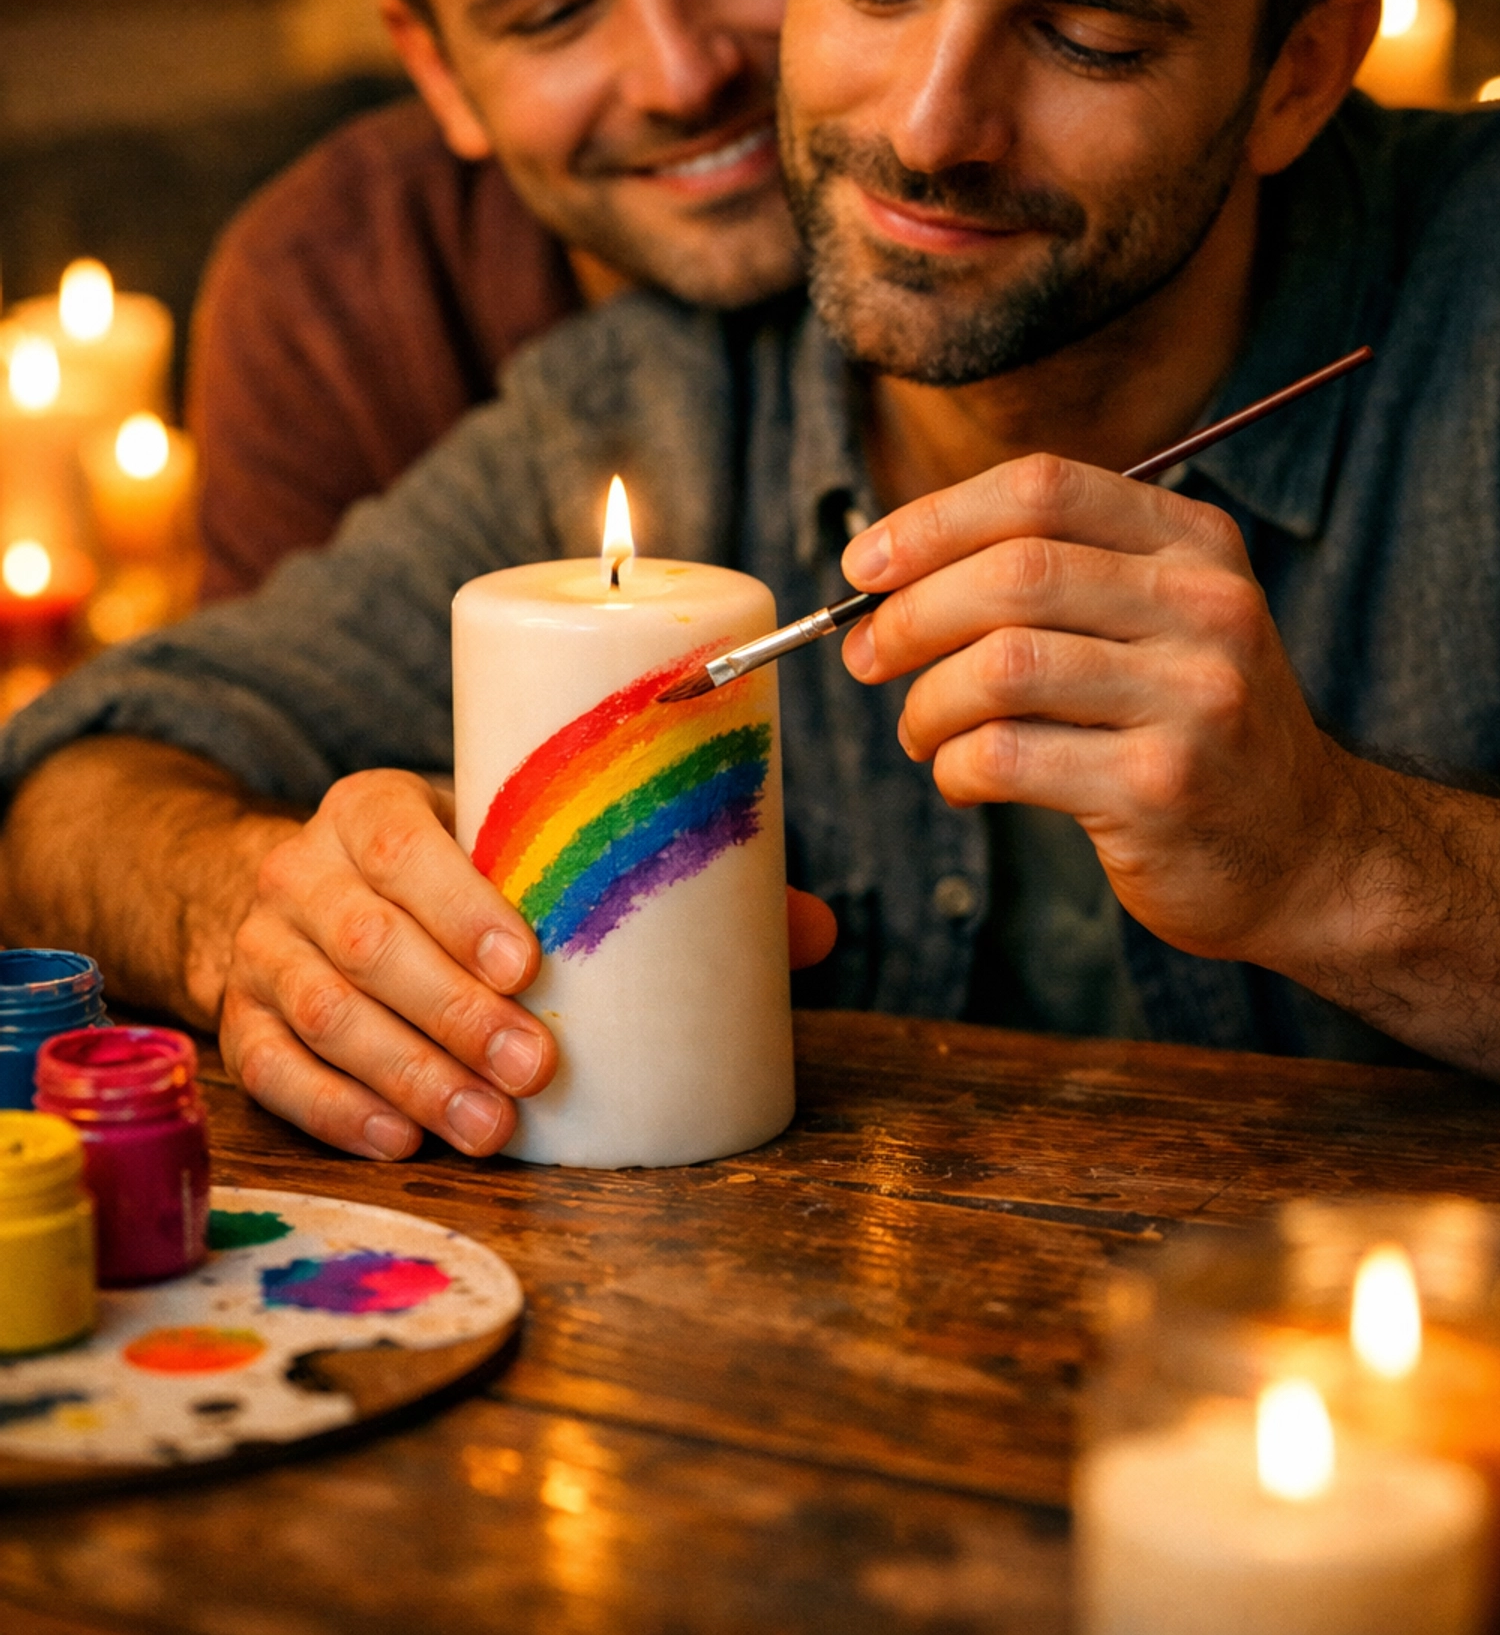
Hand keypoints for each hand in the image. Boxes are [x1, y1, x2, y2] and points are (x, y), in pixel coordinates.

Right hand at [221, 769, 838, 1159]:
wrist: (303, 884)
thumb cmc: (445, 866)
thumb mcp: (516, 842)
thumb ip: (641, 879)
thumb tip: (813, 931)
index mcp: (372, 807)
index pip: (398, 840)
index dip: (458, 900)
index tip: (530, 959)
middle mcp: (303, 871)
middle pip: (365, 942)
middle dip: (454, 1011)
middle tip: (536, 1067)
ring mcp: (261, 950)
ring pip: (322, 1013)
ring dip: (409, 1075)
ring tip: (491, 1125)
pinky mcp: (239, 1020)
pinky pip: (270, 1070)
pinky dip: (337, 1110)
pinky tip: (404, 1140)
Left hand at [838, 454, 1357, 964]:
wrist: (1308, 855)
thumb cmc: (1193, 727)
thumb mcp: (1160, 620)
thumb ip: (1056, 574)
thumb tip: (889, 568)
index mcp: (1195, 543)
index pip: (1041, 489)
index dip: (932, 521)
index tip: (863, 568)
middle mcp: (1206, 607)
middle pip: (1013, 572)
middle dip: (909, 616)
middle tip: (865, 657)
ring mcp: (1194, 698)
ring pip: (1000, 666)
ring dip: (928, 702)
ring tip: (922, 730)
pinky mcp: (1162, 788)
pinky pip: (1009, 756)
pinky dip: (957, 767)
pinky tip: (963, 779)